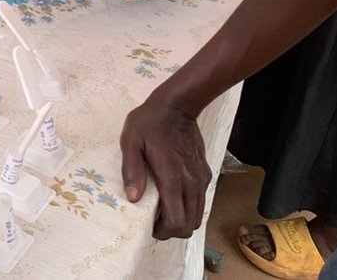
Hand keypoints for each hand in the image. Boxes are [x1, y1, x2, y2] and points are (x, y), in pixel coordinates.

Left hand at [120, 92, 211, 238]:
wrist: (178, 105)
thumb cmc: (150, 121)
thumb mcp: (131, 141)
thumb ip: (131, 169)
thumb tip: (133, 198)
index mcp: (172, 178)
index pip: (177, 222)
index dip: (163, 231)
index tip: (149, 225)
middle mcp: (191, 183)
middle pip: (189, 225)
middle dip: (172, 230)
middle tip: (155, 221)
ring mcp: (201, 179)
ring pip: (198, 215)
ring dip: (182, 219)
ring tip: (164, 210)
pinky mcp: (205, 173)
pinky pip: (200, 201)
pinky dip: (189, 207)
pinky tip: (173, 195)